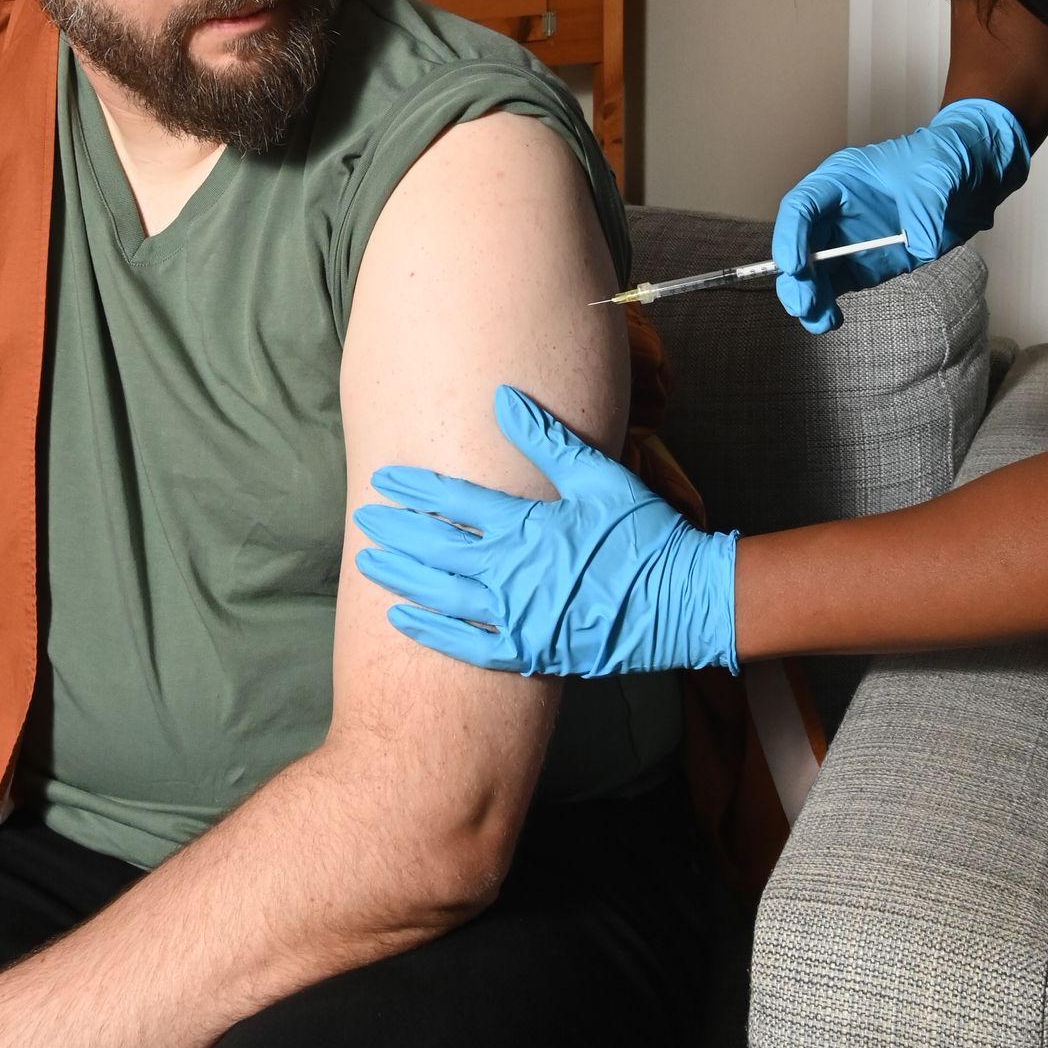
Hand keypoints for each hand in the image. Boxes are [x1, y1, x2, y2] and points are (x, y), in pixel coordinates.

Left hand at [354, 384, 739, 677]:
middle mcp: (513, 573)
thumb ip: (547, 439)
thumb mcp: (600, 476)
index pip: (454, 502)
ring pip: (442, 595)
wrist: (685, 603)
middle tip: (363, 519)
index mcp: (528, 527)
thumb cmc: (645, 535)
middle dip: (396, 532)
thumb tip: (504, 397)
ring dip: (402, 577)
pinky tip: (403, 618)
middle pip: (437, 548)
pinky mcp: (529, 650)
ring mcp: (518, 616)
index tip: (382, 480)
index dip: (414, 489)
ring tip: (367, 564)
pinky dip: (431, 631)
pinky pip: (467, 644)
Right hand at [771, 95, 1029, 332]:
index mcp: (841, 178)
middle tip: (802, 304)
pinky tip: (831, 321)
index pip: (802, 206)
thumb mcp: (936, 177)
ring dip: (811, 297)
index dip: (790, 235)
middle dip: (796, 276)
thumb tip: (920, 246)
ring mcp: (849, 239)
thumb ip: (924, 212)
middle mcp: (836, 210)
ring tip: (819, 323)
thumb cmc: (943, 160)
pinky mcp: (866, 262)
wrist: (971, 176)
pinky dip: (830, 305)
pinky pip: (838, 286)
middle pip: (800, 244)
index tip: (793, 266)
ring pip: (814, 272)